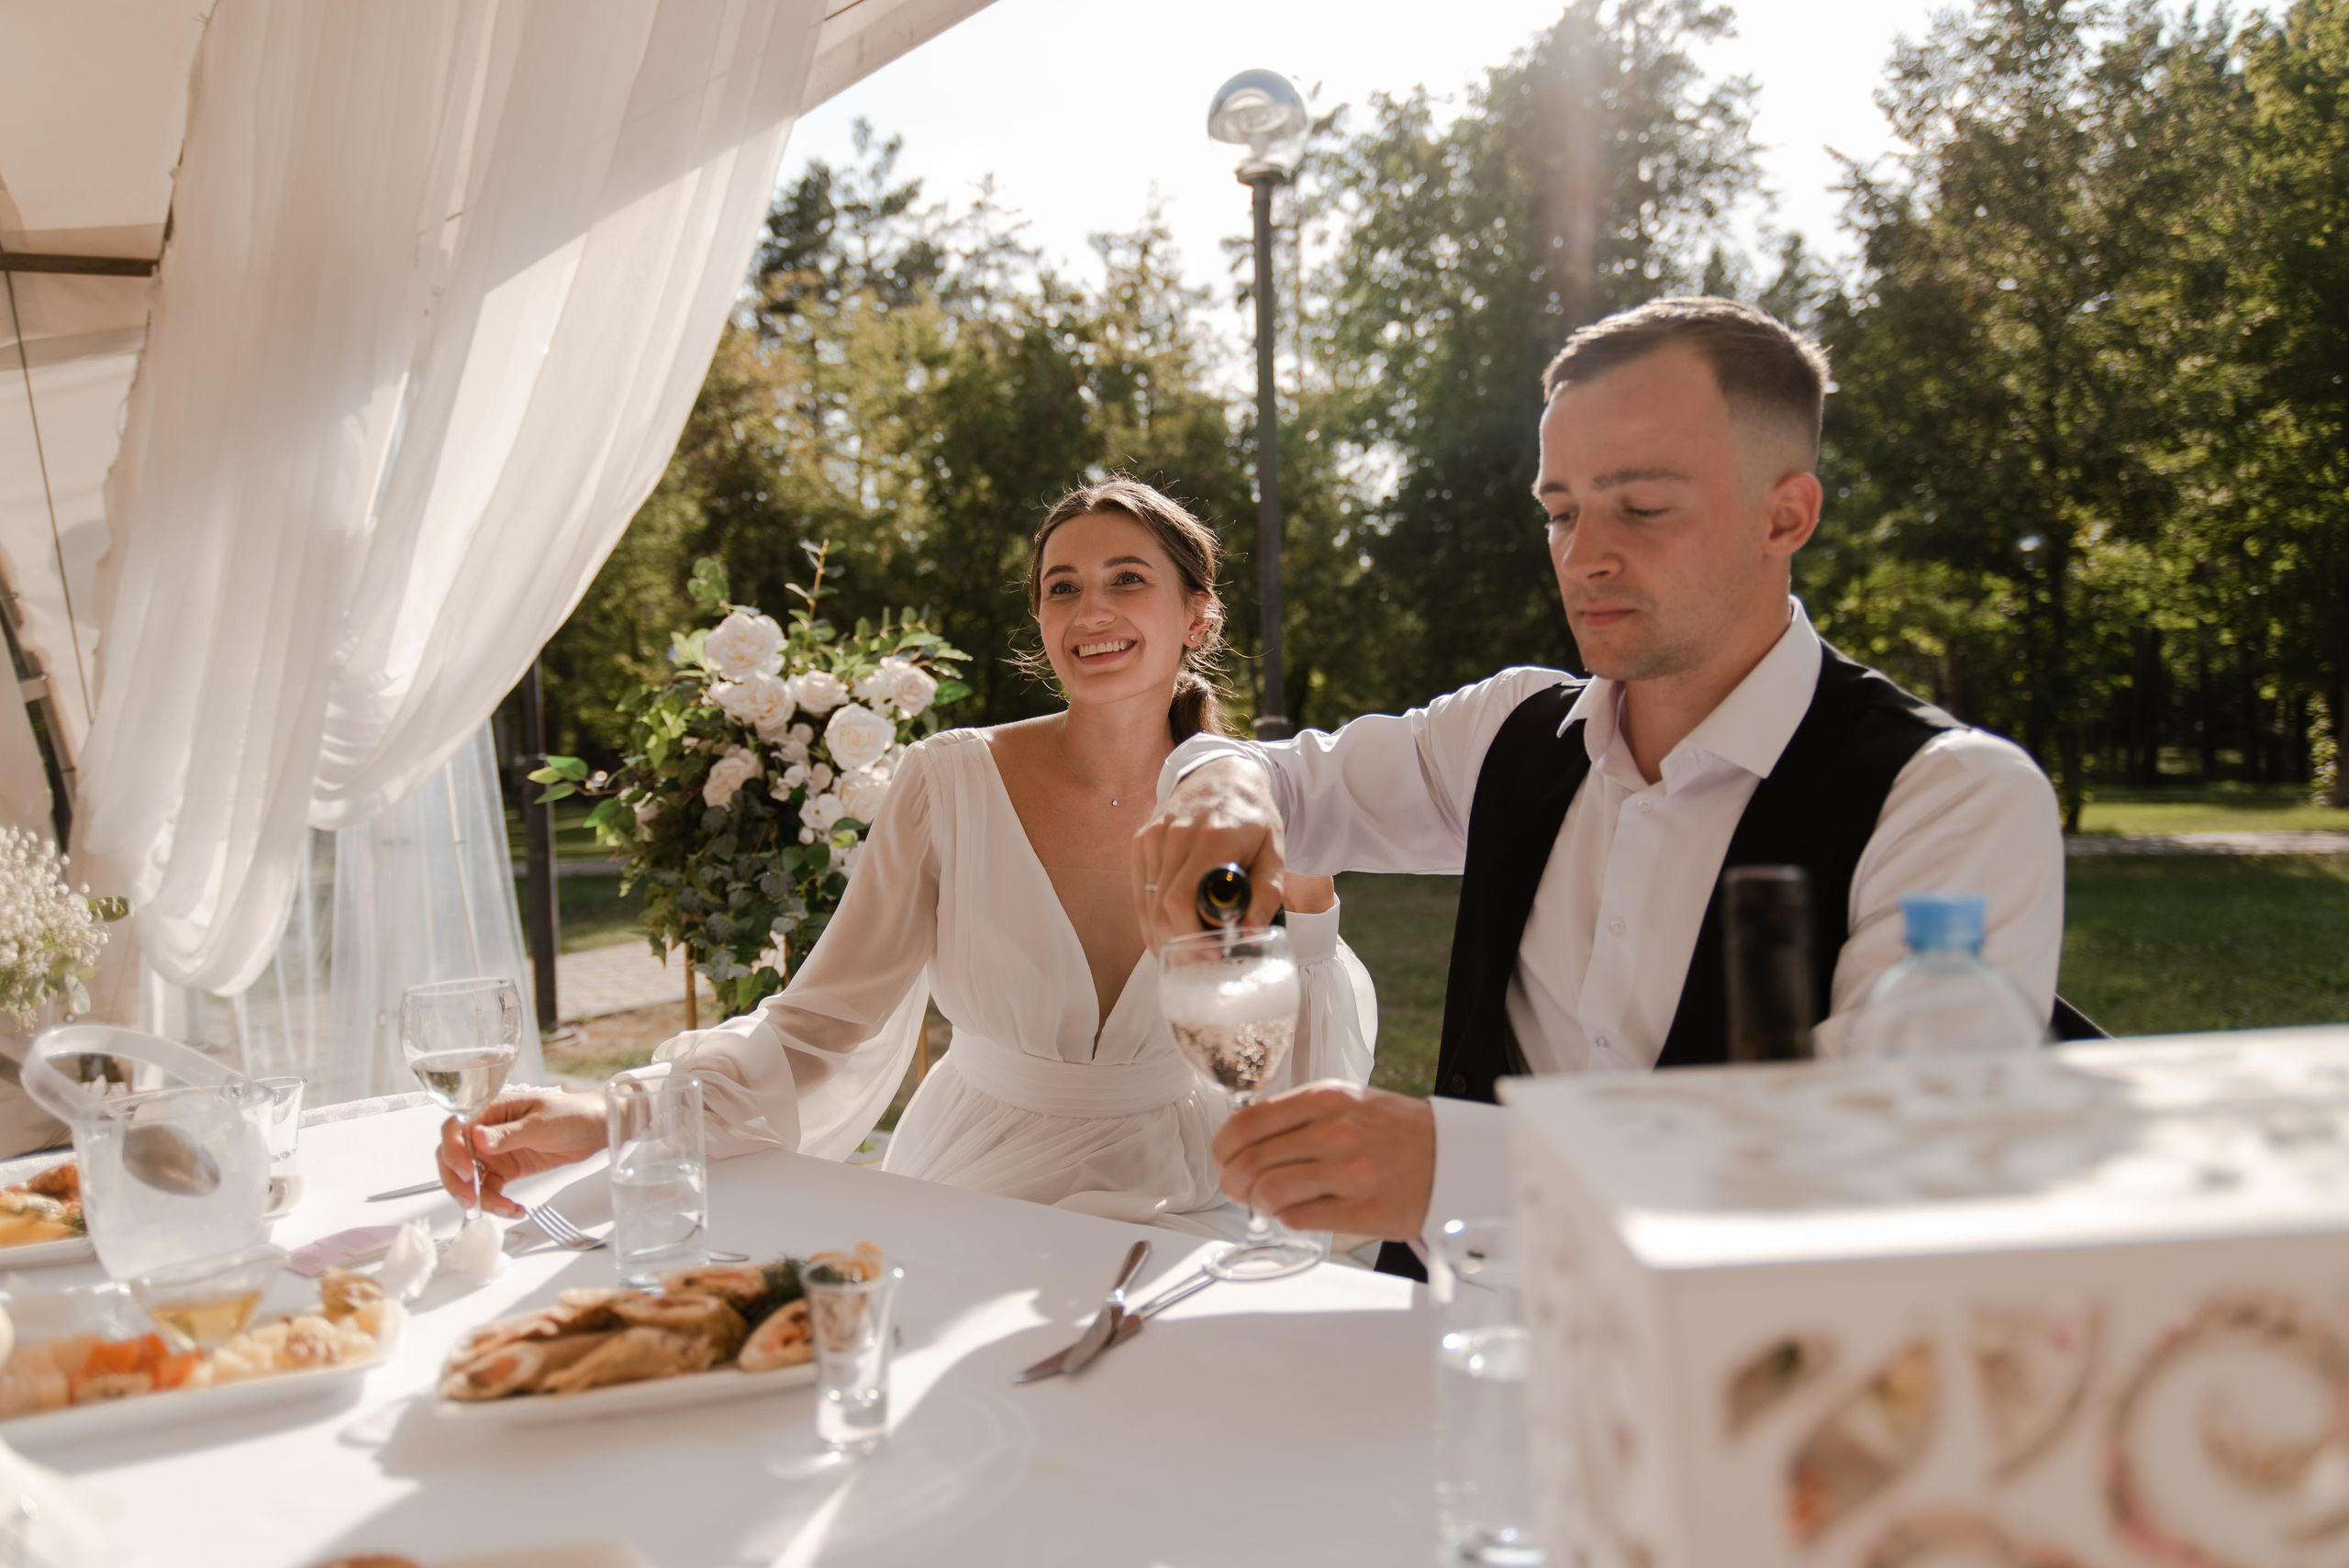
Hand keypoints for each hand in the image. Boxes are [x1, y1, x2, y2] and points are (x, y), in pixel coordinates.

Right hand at [438, 1089, 606, 1218]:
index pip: (455, 1129)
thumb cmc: (570, 1114)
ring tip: (502, 1209)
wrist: (594, 1128)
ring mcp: (494, 1153)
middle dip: (457, 1181)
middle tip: (471, 1200)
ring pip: (469, 1179)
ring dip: (478, 1197)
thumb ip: (508, 1133)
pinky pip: (490, 1189)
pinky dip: (496, 1202)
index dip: (453, 1151)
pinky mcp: (506, 1170)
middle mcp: (486, 1132)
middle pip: (454, 1157)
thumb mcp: (540, 1123)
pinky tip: (514, 1209)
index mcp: (490, 1110)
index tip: (466, 1171)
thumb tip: (477, 1137)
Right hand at [1131, 757, 1285, 949]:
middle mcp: (1176, 836)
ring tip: (1185, 953)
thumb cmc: (1252, 817)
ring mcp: (1154, 837)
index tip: (1212, 953)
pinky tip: (1166, 934)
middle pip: (1161, 908)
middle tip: (1201, 960)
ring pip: (1146, 903)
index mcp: (1213, 838)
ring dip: (1162, 935)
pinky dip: (1150, 917)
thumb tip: (1249, 929)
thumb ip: (1268, 889)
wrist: (1222, 775)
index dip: (1192, 935)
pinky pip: (1139, 890)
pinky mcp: (1141, 840)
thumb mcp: (1274, 850)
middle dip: (1179, 943)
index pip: (1183, 900)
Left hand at [1211, 1081, 1436, 1241]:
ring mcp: (1351, 1173)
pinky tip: (1297, 1211)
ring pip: (1270, 1193)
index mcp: (1327, 1100)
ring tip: (1266, 1203)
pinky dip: (1287, 1219)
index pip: (1248, 1123)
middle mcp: (1337, 1133)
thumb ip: (1299, 1114)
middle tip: (1238, 1189)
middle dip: (1234, 1182)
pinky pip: (1299, 1219)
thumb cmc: (1395, 1132)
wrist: (1455, 1158)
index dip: (1223, 1147)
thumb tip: (1244, 1138)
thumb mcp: (1348, 1102)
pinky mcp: (1363, 1212)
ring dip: (1258, 1204)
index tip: (1224, 1159)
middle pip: (1252, 1162)